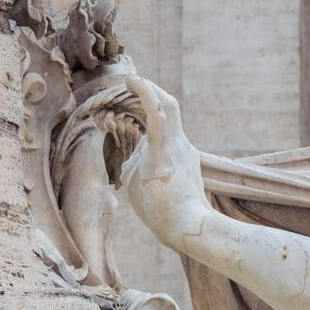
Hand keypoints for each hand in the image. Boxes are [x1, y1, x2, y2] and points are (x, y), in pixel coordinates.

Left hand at [122, 76, 208, 250]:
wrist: (185, 230)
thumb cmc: (168, 217)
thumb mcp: (151, 191)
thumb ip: (139, 175)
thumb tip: (123, 170)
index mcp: (179, 153)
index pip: (163, 124)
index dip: (146, 111)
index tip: (131, 100)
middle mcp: (180, 146)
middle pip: (168, 107)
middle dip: (149, 93)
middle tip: (129, 82)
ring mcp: (174, 149)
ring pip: (166, 108)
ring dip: (147, 91)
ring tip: (130, 80)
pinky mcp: (162, 156)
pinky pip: (157, 119)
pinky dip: (147, 97)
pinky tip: (134, 81)